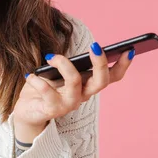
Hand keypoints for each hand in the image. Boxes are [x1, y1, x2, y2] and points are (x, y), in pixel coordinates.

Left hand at [12, 42, 134, 140]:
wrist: (27, 111)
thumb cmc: (45, 87)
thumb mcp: (58, 71)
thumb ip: (68, 62)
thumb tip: (73, 47)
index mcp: (87, 84)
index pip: (112, 77)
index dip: (122, 65)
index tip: (130, 50)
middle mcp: (82, 95)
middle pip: (101, 82)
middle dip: (100, 63)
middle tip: (95, 46)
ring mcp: (68, 104)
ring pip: (75, 83)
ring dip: (64, 65)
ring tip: (51, 56)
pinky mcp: (51, 109)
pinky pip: (47, 92)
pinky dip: (38, 81)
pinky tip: (30, 75)